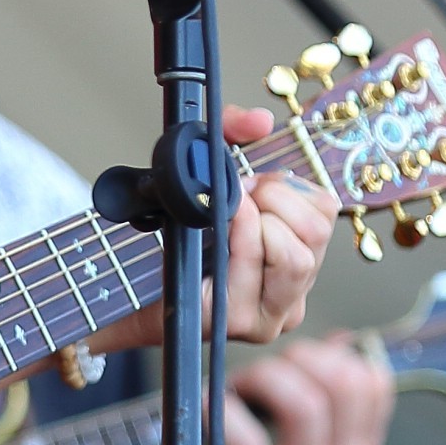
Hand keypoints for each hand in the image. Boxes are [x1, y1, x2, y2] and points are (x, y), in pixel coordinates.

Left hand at [93, 106, 337, 353]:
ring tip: (223, 218)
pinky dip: (238, 241)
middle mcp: (290, 292)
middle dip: (273, 201)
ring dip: (255, 224)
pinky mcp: (239, 325)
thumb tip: (259, 119)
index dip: (287, 186)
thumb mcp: (202, 174)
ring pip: (294, 258)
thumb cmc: (171, 233)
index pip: (324, 211)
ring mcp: (269, 316)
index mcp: (295, 257)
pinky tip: (214, 234)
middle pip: (316, 233)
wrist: (120, 286)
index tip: (251, 183)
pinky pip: (253, 273)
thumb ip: (228, 134)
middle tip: (237, 197)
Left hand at [223, 333, 392, 444]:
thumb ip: (329, 418)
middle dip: (292, 358)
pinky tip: (199, 409)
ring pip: (304, 404)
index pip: (372, 383)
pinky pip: (245, 443)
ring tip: (232, 394)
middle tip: (255, 376)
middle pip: (341, 383)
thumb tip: (341, 346)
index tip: (291, 362)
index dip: (330, 354)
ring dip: (259, 379)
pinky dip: (218, 413)